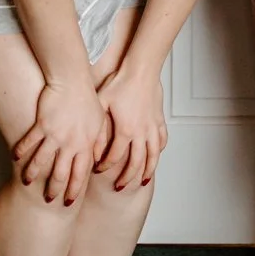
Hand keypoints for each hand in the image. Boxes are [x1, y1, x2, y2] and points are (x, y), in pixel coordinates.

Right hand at [13, 81, 105, 206]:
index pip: (81, 174)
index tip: (69, 201)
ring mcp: (55, 135)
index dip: (75, 189)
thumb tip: (97, 161)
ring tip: (27, 182)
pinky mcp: (41, 125)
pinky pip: (28, 143)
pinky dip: (21, 152)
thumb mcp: (99, 122)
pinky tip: (15, 158)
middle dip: (54, 189)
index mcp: (86, 144)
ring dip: (33, 174)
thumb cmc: (87, 99)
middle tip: (48, 199)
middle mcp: (70, 143)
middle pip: (61, 173)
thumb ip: (98, 143)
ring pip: (41, 162)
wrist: (72, 80)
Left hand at [94, 63, 167, 191]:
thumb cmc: (121, 83)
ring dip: (147, 171)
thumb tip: (92, 148)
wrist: (142, 69)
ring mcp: (152, 127)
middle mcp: (141, 133)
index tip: (98, 169)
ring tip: (141, 181)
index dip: (105, 166)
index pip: (114, 157)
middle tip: (119, 186)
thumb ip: (98, 128)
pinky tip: (155, 155)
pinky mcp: (159, 120)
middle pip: (135, 163)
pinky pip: (162, 140)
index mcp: (126, 130)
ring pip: (152, 156)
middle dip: (126, 178)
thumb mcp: (102, 103)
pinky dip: (158, 151)